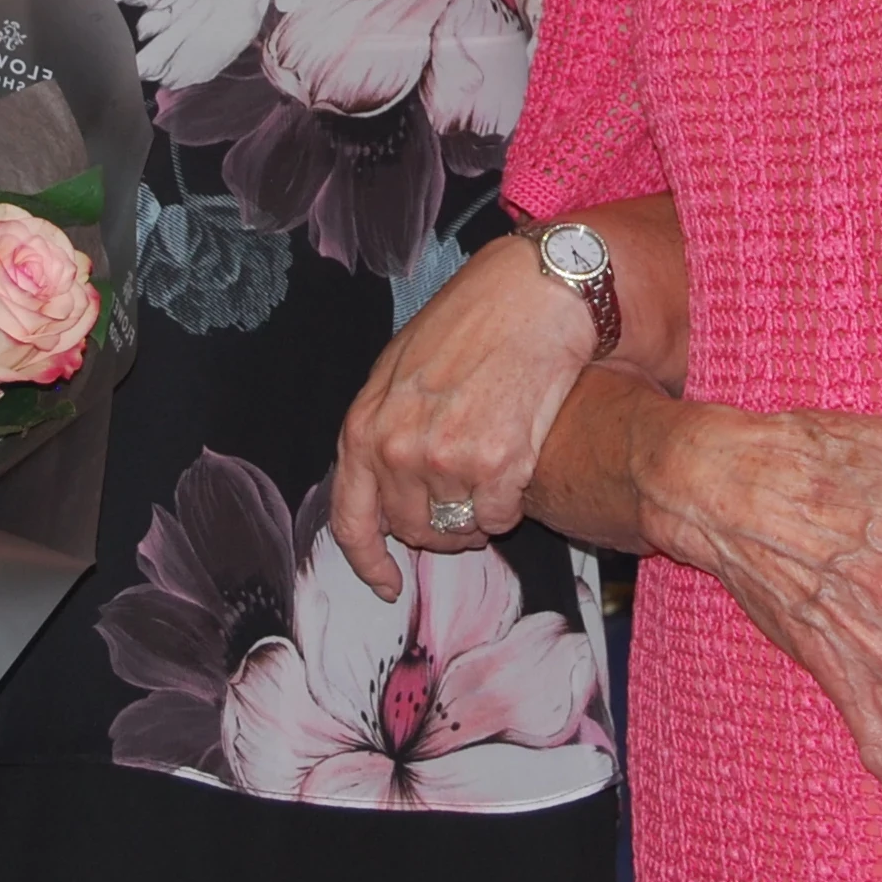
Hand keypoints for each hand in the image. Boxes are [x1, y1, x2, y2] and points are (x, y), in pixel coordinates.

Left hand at [330, 232, 599, 597]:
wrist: (529, 296)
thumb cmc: (468, 324)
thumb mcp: (398, 370)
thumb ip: (383, 430)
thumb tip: (382, 488)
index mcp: (364, 427)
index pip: (351, 521)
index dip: (369, 562)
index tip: (387, 584)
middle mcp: (397, 449)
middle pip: (414, 531)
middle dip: (441, 527)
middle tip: (466, 498)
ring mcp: (446, 459)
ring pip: (460, 528)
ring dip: (478, 513)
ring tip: (494, 468)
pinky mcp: (497, 463)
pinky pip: (499, 517)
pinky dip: (510, 502)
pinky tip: (517, 463)